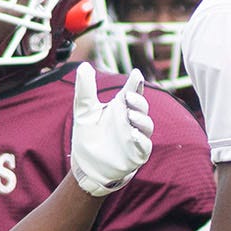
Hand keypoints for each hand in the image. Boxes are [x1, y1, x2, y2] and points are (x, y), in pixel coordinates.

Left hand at [69, 66, 151, 195]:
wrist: (86, 165)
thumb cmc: (87, 136)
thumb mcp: (84, 110)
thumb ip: (85, 89)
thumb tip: (84, 65)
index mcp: (120, 107)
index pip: (132, 92)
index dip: (135, 83)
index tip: (136, 73)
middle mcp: (130, 120)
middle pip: (142, 107)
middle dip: (138, 101)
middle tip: (127, 97)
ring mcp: (135, 136)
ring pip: (147, 125)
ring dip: (141, 118)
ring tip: (129, 115)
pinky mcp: (137, 153)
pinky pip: (145, 145)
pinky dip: (141, 139)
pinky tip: (133, 134)